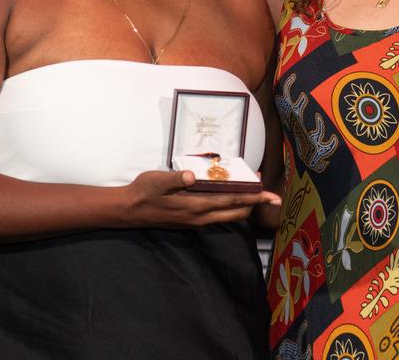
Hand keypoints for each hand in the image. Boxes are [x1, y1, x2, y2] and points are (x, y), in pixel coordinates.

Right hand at [123, 170, 280, 227]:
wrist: (128, 211)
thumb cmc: (143, 192)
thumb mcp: (157, 180)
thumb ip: (176, 178)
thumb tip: (192, 176)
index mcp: (195, 207)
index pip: (232, 203)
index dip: (253, 198)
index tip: (270, 194)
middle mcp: (200, 217)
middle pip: (237, 213)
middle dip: (254, 203)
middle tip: (267, 191)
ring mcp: (196, 221)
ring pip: (229, 216)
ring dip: (243, 205)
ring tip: (252, 190)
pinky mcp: (192, 221)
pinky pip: (218, 216)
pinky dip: (230, 207)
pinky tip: (230, 195)